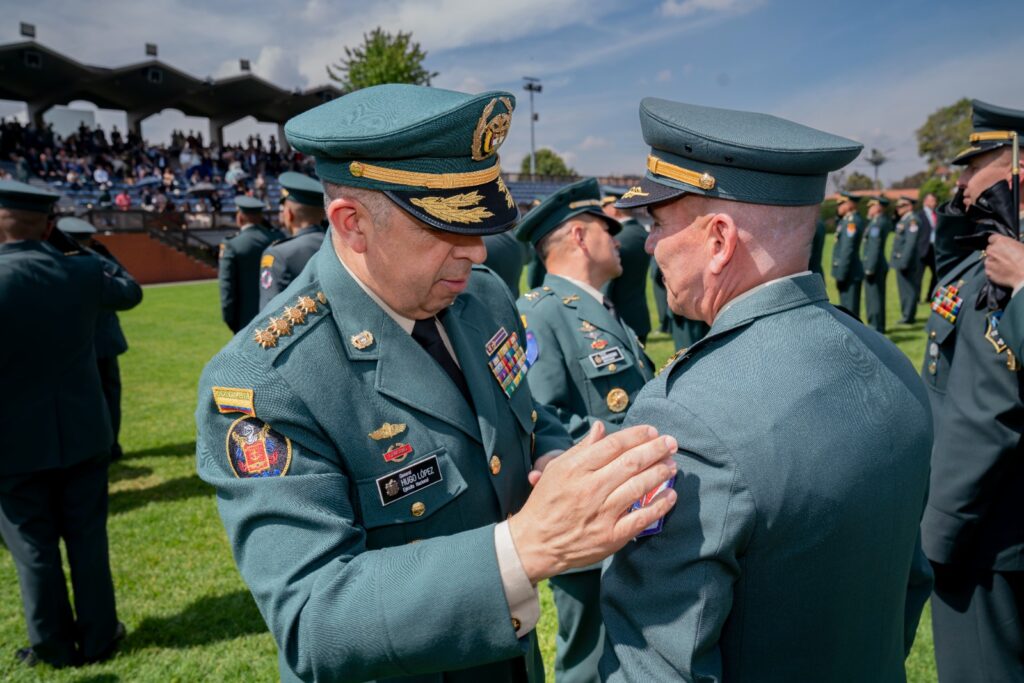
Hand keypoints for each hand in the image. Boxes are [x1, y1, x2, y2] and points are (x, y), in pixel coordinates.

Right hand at [508, 422, 677, 582]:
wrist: (535, 542)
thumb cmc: (546, 502)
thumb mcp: (556, 469)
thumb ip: (581, 448)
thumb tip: (601, 428)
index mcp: (576, 469)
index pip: (613, 445)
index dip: (636, 435)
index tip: (652, 431)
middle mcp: (591, 488)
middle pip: (631, 463)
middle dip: (655, 449)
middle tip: (671, 443)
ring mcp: (602, 513)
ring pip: (639, 487)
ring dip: (660, 473)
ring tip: (672, 465)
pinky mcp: (611, 536)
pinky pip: (642, 518)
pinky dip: (660, 505)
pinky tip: (671, 495)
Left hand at [985, 234, 1023, 289]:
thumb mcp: (1021, 246)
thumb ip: (1010, 245)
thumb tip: (1008, 247)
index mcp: (1000, 241)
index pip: (992, 238)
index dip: (996, 242)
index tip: (1000, 246)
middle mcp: (991, 250)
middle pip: (990, 249)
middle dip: (995, 252)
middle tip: (1004, 257)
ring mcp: (988, 262)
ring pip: (988, 260)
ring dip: (994, 262)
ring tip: (1004, 266)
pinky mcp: (988, 272)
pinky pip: (988, 270)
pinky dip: (993, 271)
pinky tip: (1002, 272)